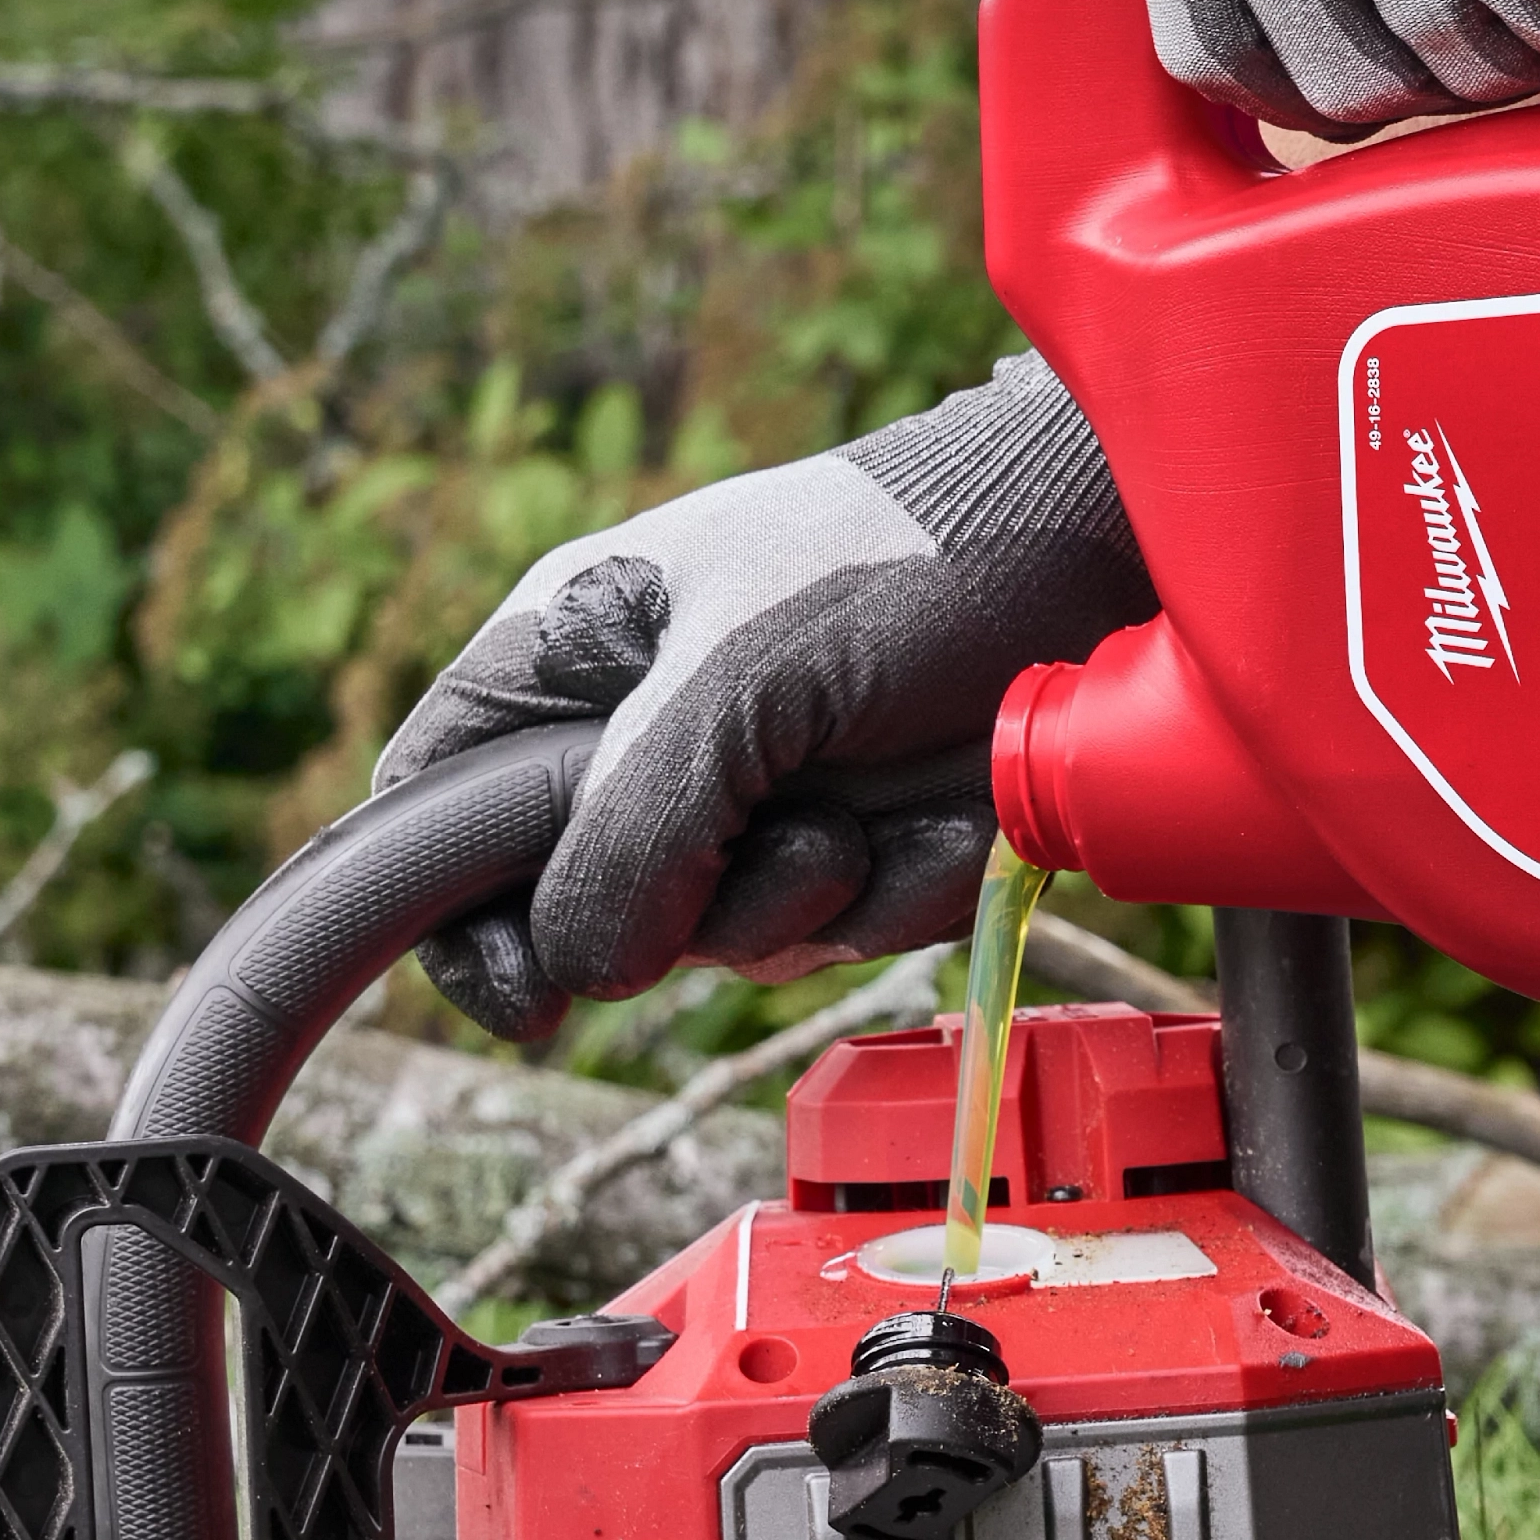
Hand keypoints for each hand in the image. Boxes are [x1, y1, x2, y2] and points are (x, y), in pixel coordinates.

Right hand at [370, 357, 1148, 1040]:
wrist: (1105, 551)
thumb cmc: (912, 556)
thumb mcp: (743, 676)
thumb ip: (633, 822)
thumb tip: (580, 969)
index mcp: (573, 656)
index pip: (434, 805)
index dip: (450, 912)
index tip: (529, 988)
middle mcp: (646, 738)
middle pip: (586, 912)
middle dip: (693, 903)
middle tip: (778, 832)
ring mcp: (753, 799)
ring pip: (723, 944)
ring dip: (814, 900)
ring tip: (875, 803)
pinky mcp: (859, 845)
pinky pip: (840, 938)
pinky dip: (900, 895)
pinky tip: (944, 815)